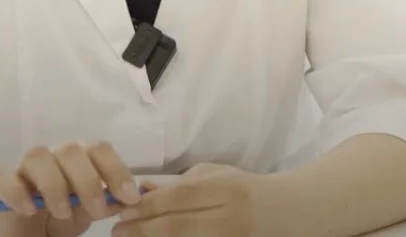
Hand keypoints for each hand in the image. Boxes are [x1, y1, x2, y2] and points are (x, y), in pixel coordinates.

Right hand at [0, 141, 144, 236]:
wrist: (22, 229)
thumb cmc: (56, 218)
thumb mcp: (84, 214)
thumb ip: (102, 204)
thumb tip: (124, 200)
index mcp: (79, 159)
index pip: (100, 150)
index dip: (117, 171)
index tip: (129, 198)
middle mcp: (53, 156)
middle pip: (71, 150)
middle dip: (89, 181)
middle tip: (97, 212)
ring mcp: (23, 167)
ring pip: (38, 156)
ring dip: (55, 185)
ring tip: (62, 212)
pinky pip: (3, 177)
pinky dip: (16, 191)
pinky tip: (28, 210)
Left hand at [110, 163, 286, 236]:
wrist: (287, 211)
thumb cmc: (246, 188)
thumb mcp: (217, 175)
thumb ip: (180, 182)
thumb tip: (141, 190)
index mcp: (228, 189)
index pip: (181, 197)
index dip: (149, 206)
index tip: (123, 211)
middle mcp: (231, 217)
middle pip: (178, 226)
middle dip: (143, 229)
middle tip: (118, 230)